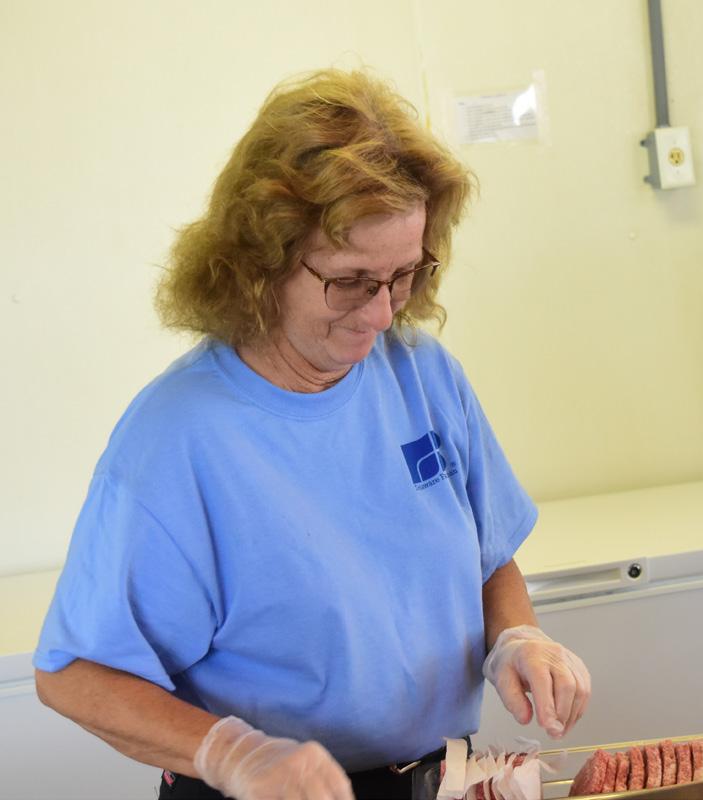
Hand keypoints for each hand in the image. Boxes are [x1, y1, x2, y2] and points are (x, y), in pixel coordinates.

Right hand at [194, 716, 354, 799]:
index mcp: (314, 754)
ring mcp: (279, 775)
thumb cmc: (280, 764)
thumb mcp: (305, 762)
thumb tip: (344, 798)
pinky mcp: (261, 790)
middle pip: (323, 799)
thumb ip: (325, 780)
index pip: (340, 787)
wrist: (241, 754)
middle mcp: (299, 762)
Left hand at [482, 625, 590, 738]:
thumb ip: (512, 700)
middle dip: (562, 714)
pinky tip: (566, 720)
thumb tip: (525, 719)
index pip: (543, 680)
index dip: (547, 706)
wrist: (521, 646)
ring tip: (559, 730)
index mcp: (532, 654)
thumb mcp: (501, 679)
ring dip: (572, 716)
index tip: (547, 727)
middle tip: (553, 734)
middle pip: (568, 685)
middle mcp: (554, 654)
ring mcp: (570, 659)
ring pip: (581, 690)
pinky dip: (577, 710)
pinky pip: (585, 691)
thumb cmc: (510, 663)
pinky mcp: (579, 668)